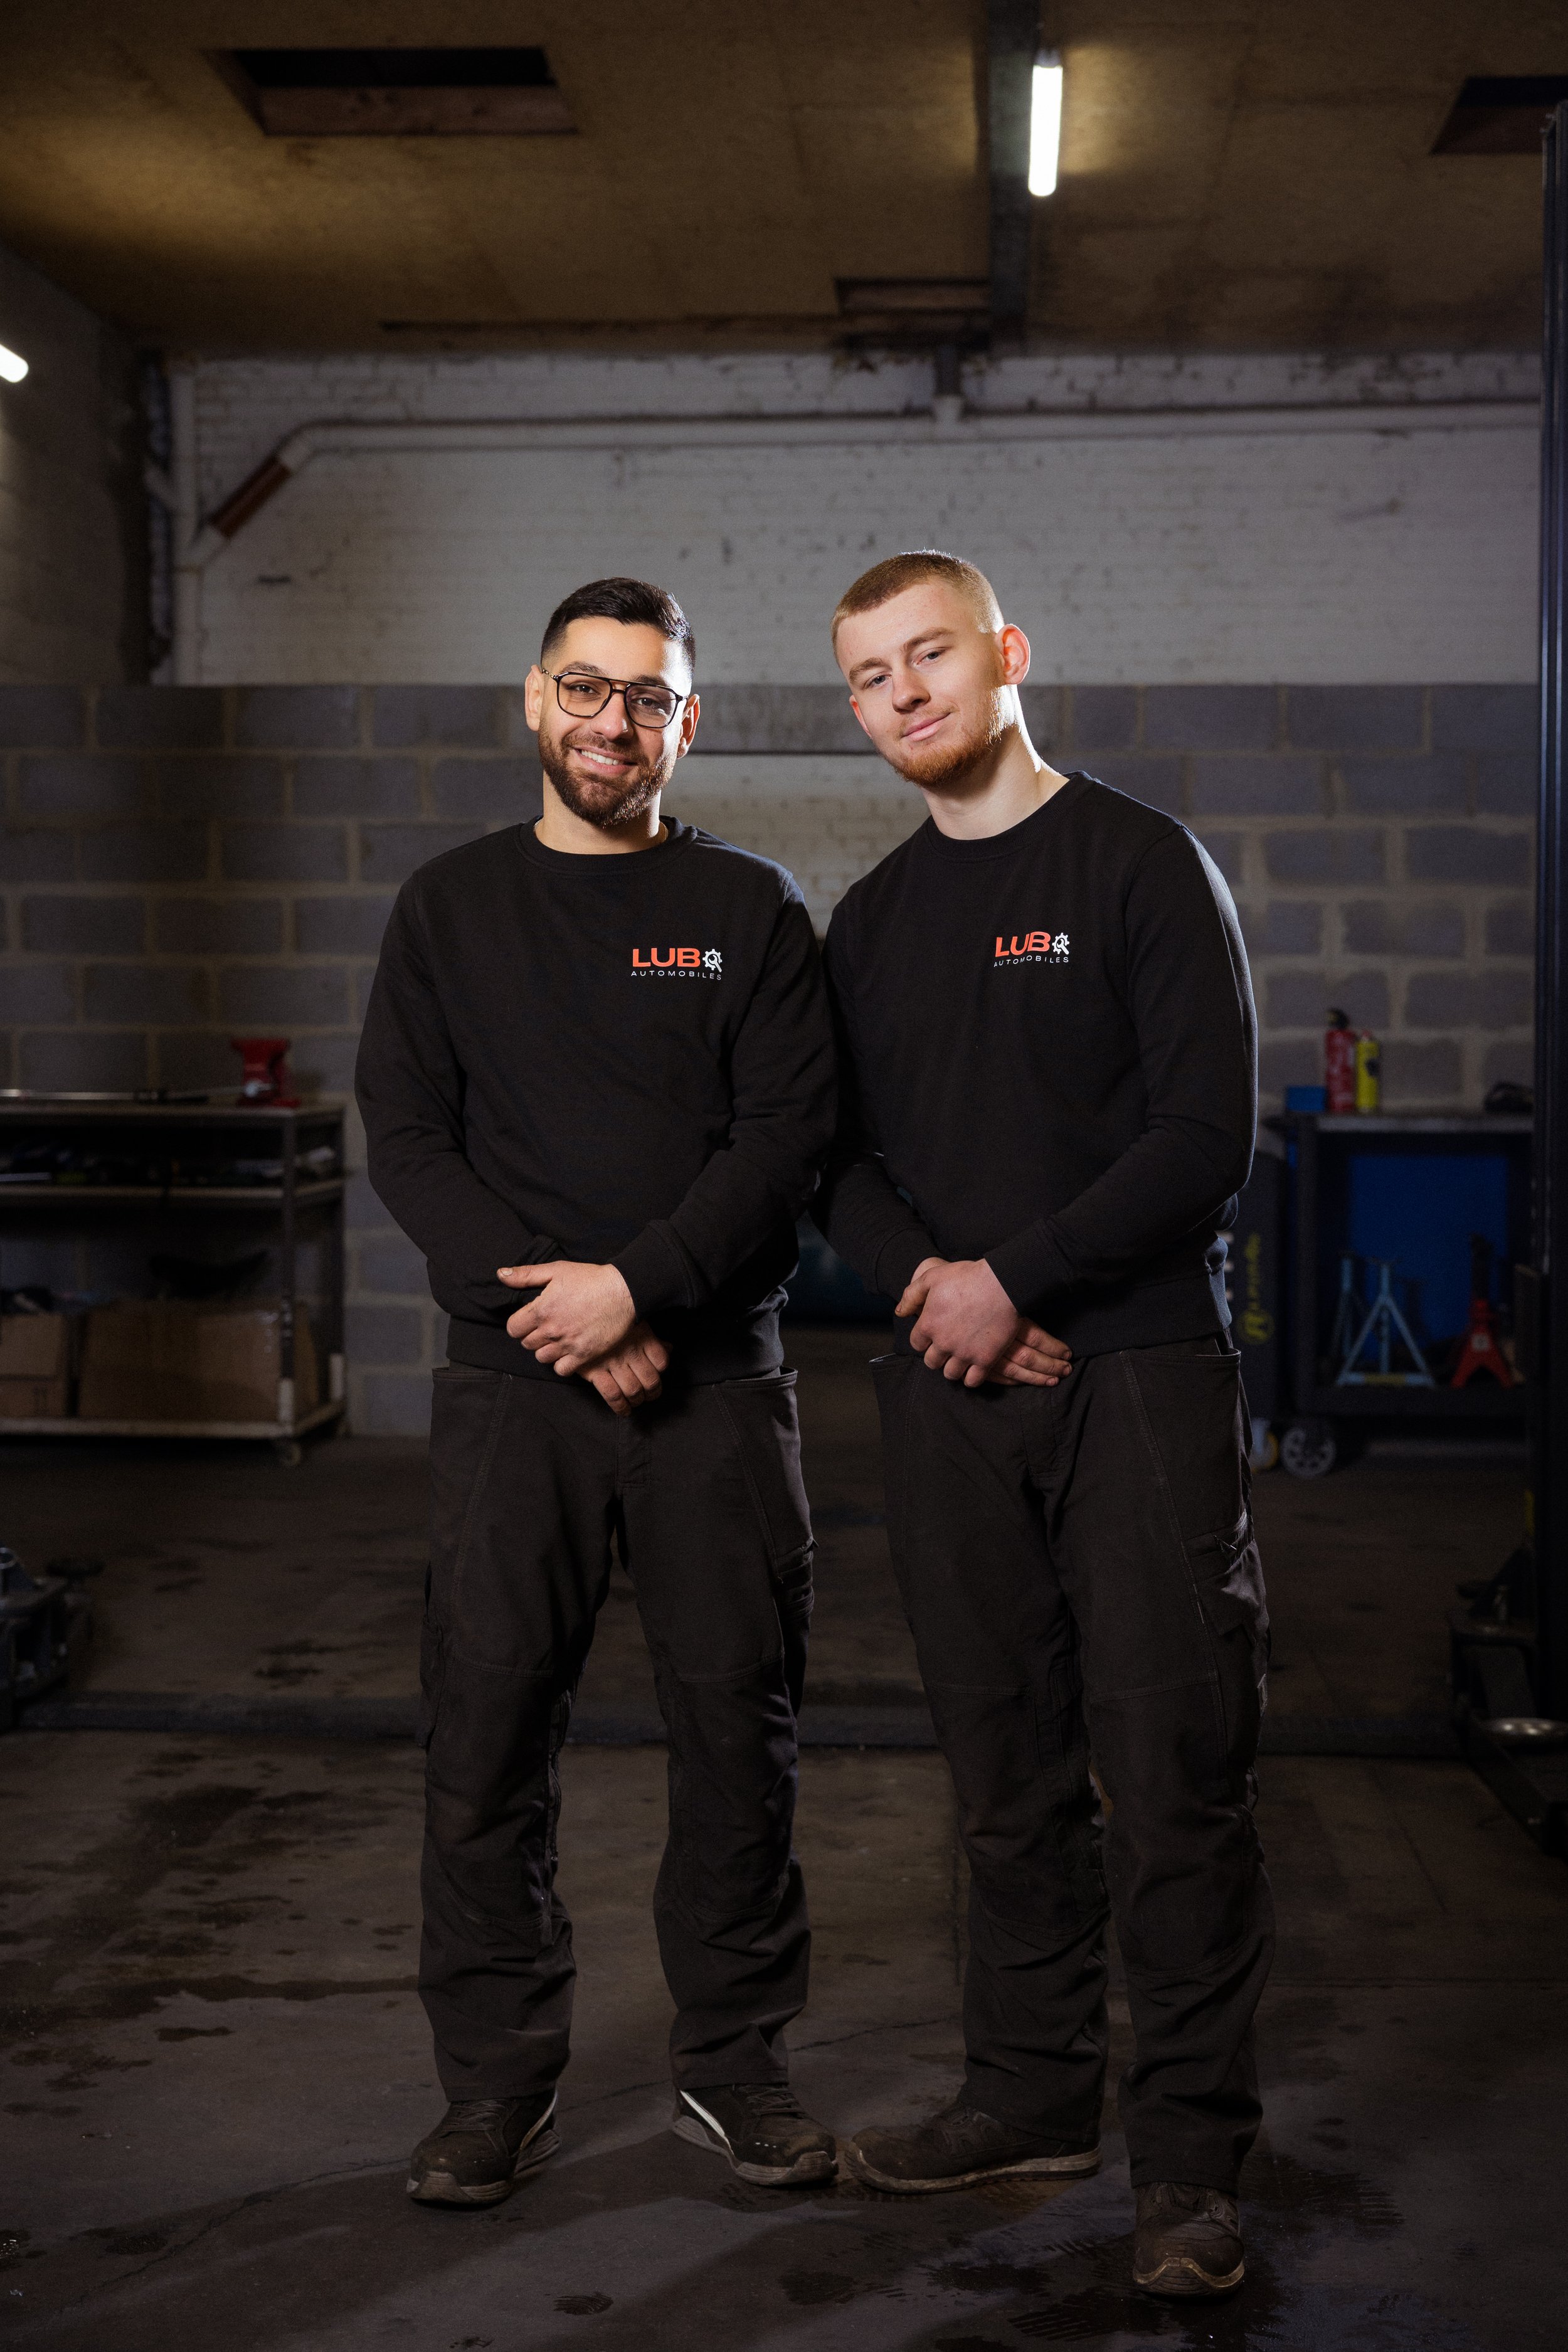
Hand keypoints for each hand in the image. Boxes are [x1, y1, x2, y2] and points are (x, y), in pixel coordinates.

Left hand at [499, 1259, 636, 1374]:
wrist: (624, 1292)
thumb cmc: (590, 1279)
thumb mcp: (556, 1270)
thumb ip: (525, 1275)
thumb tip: (501, 1274)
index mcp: (541, 1310)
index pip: (513, 1329)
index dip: (519, 1324)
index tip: (529, 1320)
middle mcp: (551, 1330)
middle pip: (527, 1344)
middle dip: (533, 1335)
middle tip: (547, 1326)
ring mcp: (567, 1345)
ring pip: (542, 1357)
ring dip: (546, 1349)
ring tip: (558, 1339)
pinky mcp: (583, 1355)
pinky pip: (561, 1369)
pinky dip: (562, 1363)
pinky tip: (569, 1351)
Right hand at [580, 1321, 669, 1416]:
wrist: (575, 1315)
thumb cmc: (607, 1316)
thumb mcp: (634, 1321)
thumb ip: (652, 1338)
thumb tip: (670, 1348)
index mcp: (642, 1336)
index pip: (661, 1361)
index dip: (661, 1373)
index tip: (657, 1376)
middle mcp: (630, 1351)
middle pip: (650, 1381)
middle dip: (652, 1393)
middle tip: (650, 1395)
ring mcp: (613, 1362)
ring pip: (634, 1390)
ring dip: (638, 1400)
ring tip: (636, 1401)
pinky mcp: (595, 1371)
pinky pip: (613, 1395)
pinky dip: (621, 1406)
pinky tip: (624, 1410)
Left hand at [896, 1256, 1071, 1388]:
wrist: (1003, 1284)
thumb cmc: (968, 1277)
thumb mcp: (932, 1277)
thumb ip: (912, 1295)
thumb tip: (900, 1312)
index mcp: (928, 1325)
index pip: (917, 1343)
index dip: (924, 1339)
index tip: (933, 1334)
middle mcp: (943, 1343)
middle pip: (931, 1362)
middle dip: (936, 1355)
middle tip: (947, 1347)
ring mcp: (964, 1354)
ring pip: (950, 1374)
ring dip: (952, 1367)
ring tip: (960, 1359)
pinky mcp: (985, 1360)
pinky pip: (972, 1381)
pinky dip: (971, 1377)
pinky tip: (974, 1368)